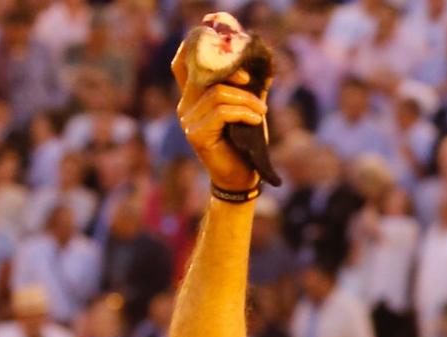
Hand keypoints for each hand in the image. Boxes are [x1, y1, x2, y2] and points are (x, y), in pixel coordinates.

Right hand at [172, 39, 268, 193]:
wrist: (241, 177)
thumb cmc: (244, 142)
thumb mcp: (246, 107)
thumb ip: (248, 86)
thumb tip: (264, 64)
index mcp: (193, 95)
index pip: (182, 62)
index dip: (199, 49)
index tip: (230, 56)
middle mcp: (185, 105)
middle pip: (206, 75)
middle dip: (235, 77)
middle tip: (255, 89)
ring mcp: (188, 121)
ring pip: (218, 94)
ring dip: (246, 100)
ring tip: (262, 111)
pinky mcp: (196, 134)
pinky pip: (222, 112)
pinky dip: (244, 113)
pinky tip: (256, 120)